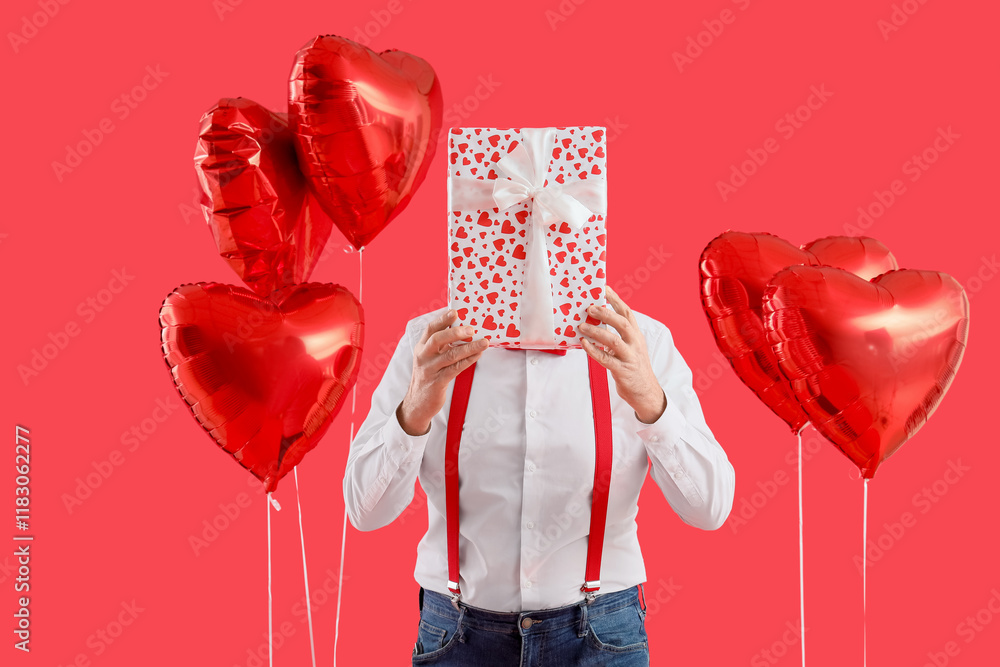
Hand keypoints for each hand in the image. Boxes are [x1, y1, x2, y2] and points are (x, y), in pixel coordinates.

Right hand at [397, 310, 487, 434]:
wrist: (418, 403)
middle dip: (455, 332)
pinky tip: (478, 355)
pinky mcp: (437, 382)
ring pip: (450, 355)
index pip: (430, 329)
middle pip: (438, 339)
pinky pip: (455, 369)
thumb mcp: (430, 358)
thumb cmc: (429, 377)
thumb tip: (464, 331)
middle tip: (471, 328)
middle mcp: (423, 356)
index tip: (455, 312)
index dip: (442, 319)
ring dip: (469, 347)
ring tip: (483, 342)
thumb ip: (442, 345)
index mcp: (421, 347)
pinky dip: (468, 361)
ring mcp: (429, 369)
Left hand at [578, 286, 666, 423]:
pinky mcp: (623, 371)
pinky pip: (606, 359)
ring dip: (596, 332)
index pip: (627, 313)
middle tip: (590, 307)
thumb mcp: (629, 348)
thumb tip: (594, 322)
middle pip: (622, 323)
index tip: (604, 288)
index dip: (615, 300)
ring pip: (614, 340)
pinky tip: (584, 345)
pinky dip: (594, 351)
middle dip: (606, 313)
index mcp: (636, 335)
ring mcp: (630, 357)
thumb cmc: (633, 367)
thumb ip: (617, 335)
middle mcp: (635, 344)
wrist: (646, 392)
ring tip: (582, 326)